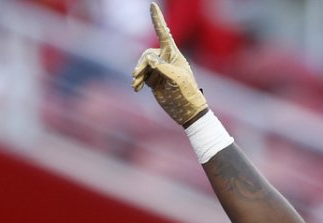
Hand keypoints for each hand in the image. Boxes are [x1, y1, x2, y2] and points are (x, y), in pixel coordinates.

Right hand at [131, 2, 207, 125]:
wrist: (186, 111)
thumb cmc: (186, 93)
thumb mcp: (176, 79)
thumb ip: (161, 67)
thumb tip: (148, 59)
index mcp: (174, 55)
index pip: (164, 33)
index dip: (157, 19)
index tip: (152, 4)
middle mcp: (165, 60)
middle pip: (147, 54)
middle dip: (141, 64)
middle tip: (137, 75)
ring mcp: (159, 69)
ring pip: (142, 66)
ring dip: (138, 74)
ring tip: (136, 84)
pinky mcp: (154, 79)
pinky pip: (141, 76)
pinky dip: (137, 81)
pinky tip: (136, 88)